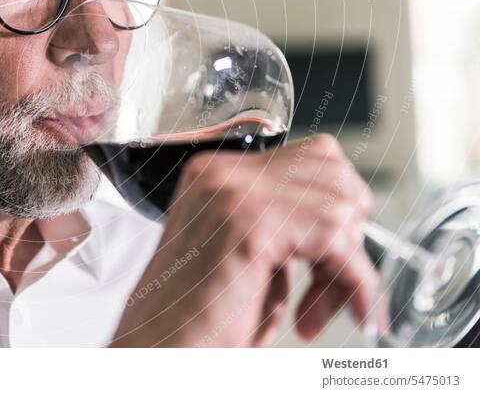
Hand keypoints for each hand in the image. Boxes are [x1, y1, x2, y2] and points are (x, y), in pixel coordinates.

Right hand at [110, 134, 378, 346]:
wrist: (157, 348)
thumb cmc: (197, 316)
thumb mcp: (247, 254)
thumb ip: (286, 225)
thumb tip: (348, 219)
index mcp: (216, 173)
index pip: (313, 158)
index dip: (338, 213)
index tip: (333, 262)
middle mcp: (221, 172)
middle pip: (333, 173)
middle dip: (348, 235)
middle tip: (328, 289)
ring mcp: (233, 192)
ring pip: (341, 204)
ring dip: (345, 265)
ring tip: (315, 309)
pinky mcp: (250, 225)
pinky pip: (336, 241)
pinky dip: (351, 280)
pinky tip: (329, 311)